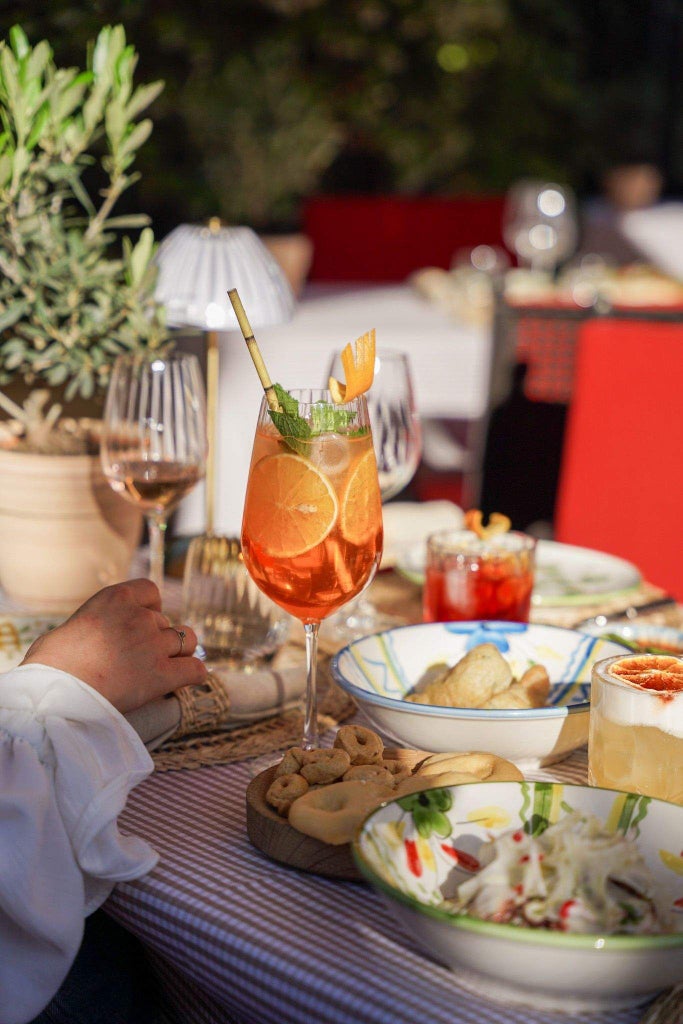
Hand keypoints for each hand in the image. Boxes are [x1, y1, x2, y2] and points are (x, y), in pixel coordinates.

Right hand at [22, 579, 206, 713]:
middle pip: (166, 622)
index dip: (150, 609)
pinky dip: (193, 675)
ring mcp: (154, 645)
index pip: (151, 591)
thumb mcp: (73, 625)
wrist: (54, 690)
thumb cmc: (51, 662)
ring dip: (179, 653)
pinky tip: (186, 680)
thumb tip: (93, 633)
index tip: (142, 624)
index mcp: (116, 598)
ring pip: (187, 641)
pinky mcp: (162, 674)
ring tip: (163, 667)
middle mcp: (140, 617)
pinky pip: (195, 670)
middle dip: (157, 638)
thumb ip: (96, 621)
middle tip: (140, 659)